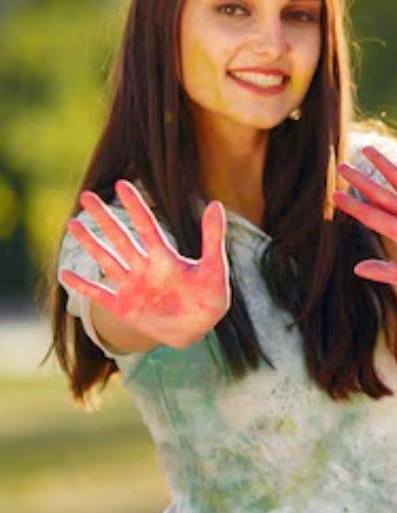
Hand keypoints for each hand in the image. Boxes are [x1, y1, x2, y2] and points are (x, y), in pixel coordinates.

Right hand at [59, 180, 229, 348]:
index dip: (135, 206)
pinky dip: (82, 286)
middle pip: (120, 238)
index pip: (146, 226)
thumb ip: (213, 237)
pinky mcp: (124, 308)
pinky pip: (98, 295)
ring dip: (90, 243)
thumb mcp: (214, 266)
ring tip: (72, 224)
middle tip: (86, 196)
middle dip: (104, 218)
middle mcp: (144, 268)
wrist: (201, 328)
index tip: (121, 184)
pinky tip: (64, 274)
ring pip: (106, 259)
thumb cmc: (211, 296)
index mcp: (164, 258)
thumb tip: (216, 204)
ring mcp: (132, 287)